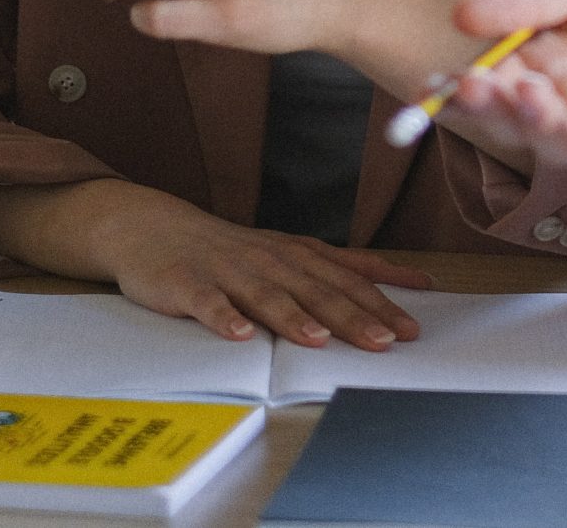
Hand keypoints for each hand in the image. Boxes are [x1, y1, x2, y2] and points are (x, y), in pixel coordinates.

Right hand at [90, 183, 437, 348]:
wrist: (152, 227)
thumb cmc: (229, 249)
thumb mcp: (288, 251)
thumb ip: (338, 268)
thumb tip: (397, 280)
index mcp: (295, 254)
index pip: (348, 277)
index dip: (382, 300)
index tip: (414, 323)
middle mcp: (268, 260)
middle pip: (317, 289)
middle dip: (353, 316)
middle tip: (385, 340)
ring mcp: (228, 271)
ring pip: (267, 295)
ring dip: (294, 316)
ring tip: (319, 338)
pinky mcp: (188, 284)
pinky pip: (208, 303)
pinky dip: (224, 317)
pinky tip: (238, 334)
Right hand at [441, 0, 566, 183]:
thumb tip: (461, 15)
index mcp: (545, 60)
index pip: (490, 84)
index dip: (458, 89)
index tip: (432, 83)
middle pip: (518, 123)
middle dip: (491, 110)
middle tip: (476, 87)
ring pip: (566, 149)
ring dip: (544, 129)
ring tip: (533, 97)